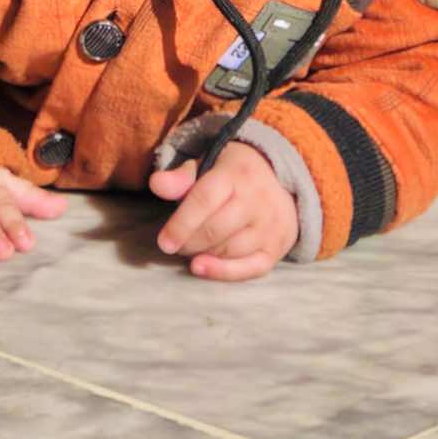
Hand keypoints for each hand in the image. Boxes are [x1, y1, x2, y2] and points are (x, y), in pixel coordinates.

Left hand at [148, 140, 298, 281]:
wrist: (281, 179)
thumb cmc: (232, 175)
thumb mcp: (206, 165)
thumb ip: (181, 177)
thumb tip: (156, 184)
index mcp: (236, 173)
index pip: (205, 199)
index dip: (181, 224)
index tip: (164, 243)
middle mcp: (257, 198)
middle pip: (216, 230)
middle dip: (189, 242)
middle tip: (177, 244)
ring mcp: (270, 224)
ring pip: (230, 250)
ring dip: (204, 254)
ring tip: (193, 248)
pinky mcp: (277, 246)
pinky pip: (251, 268)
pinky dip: (224, 272)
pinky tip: (203, 268)